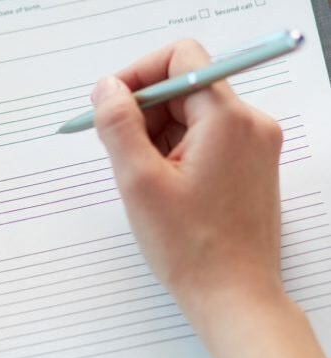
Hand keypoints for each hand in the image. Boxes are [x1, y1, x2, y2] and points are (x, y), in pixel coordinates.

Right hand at [93, 40, 330, 357]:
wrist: (234, 297)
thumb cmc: (191, 248)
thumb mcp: (139, 182)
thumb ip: (118, 125)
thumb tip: (105, 89)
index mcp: (227, 119)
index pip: (180, 59)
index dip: (137, 76)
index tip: (109, 105)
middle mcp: (249, 124)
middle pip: (184, 88)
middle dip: (143, 113)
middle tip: (119, 152)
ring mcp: (252, 146)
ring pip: (191, 116)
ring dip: (156, 136)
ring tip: (143, 180)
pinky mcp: (248, 166)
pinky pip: (203, 140)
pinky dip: (174, 152)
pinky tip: (161, 188)